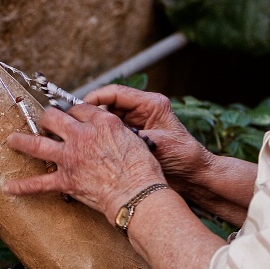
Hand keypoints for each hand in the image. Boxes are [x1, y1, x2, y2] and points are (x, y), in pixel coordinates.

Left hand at [3, 102, 165, 222]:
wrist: (137, 192)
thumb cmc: (142, 168)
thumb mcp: (133, 138)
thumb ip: (116, 131)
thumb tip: (109, 132)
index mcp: (101, 122)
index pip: (81, 108)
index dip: (74, 111)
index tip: (72, 115)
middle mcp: (81, 135)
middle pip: (54, 117)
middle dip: (47, 117)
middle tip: (44, 120)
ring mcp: (70, 157)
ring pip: (37, 144)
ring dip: (22, 141)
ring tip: (12, 139)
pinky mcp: (65, 180)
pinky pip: (38, 184)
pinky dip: (22, 187)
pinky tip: (9, 187)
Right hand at [84, 85, 214, 191]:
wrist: (194, 175)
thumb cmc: (183, 157)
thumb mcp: (157, 144)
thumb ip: (132, 137)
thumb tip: (104, 132)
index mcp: (152, 103)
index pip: (116, 93)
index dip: (95, 98)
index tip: (79, 109)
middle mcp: (143, 109)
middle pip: (109, 104)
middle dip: (92, 113)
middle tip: (75, 124)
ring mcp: (138, 122)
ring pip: (109, 119)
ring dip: (96, 127)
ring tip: (80, 136)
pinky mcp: (135, 135)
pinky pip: (113, 132)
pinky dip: (103, 138)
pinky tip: (92, 146)